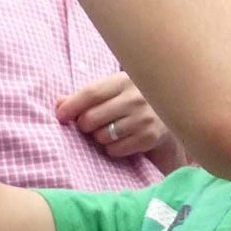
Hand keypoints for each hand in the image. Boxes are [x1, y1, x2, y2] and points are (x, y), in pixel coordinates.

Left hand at [57, 72, 174, 159]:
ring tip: (111, 130)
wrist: (171, 116)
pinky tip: (122, 139)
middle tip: (90, 124)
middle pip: (91, 117)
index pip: (91, 92)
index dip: (72, 105)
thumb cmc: (134, 102)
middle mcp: (136, 97)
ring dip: (99, 137)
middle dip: (84, 125)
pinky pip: (114, 149)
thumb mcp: (113, 91)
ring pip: (101, 136)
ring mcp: (144, 118)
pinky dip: (112, 148)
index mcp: (125, 80)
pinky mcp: (149, 137)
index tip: (61, 115)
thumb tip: (59, 104)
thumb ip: (86, 96)